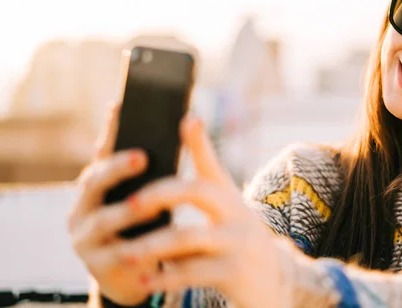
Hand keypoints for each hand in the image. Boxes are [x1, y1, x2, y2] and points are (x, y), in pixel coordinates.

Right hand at [68, 105, 154, 305]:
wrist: (137, 274)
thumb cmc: (146, 225)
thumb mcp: (150, 195)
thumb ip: (158, 167)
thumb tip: (189, 120)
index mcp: (95, 184)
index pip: (101, 153)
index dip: (109, 130)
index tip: (119, 105)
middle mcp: (83, 207)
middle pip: (93, 183)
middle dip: (117, 168)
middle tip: (141, 157)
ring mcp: (85, 237)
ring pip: (103, 220)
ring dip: (128, 210)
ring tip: (151, 203)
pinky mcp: (97, 265)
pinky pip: (116, 254)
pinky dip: (135, 245)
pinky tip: (155, 239)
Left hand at [102, 117, 288, 307]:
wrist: (275, 282)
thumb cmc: (237, 242)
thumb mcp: (227, 215)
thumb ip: (199, 198)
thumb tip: (162, 180)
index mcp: (229, 197)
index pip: (213, 164)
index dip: (200, 142)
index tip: (187, 119)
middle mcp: (236, 214)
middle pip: (198, 192)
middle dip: (160, 195)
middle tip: (128, 204)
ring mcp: (238, 243)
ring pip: (190, 237)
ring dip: (153, 245)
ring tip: (125, 254)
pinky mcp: (235, 273)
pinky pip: (194, 273)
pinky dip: (166, 278)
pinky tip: (145, 282)